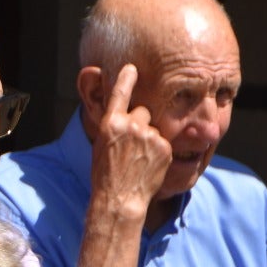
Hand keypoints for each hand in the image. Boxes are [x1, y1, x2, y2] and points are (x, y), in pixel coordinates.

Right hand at [89, 63, 171, 221]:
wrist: (120, 199)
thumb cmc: (105, 176)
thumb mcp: (102, 146)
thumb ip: (115, 128)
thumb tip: (127, 118)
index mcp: (110, 124)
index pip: (120, 92)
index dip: (126, 78)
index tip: (132, 68)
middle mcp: (130, 125)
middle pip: (142, 111)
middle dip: (141, 123)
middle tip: (133, 145)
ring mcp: (149, 135)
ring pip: (154, 128)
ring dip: (150, 139)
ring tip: (139, 160)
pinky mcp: (164, 147)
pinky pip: (164, 142)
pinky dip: (159, 151)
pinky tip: (148, 165)